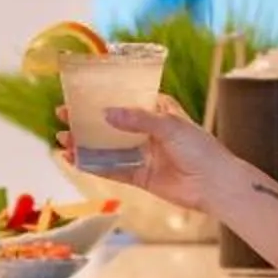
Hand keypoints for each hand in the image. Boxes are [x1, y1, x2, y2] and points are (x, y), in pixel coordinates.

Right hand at [61, 95, 239, 213]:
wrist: (215, 185)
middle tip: (63, 115)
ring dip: (85, 144)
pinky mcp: (140, 176)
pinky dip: (93, 166)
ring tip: (62, 139)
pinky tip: (75, 160)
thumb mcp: (170, 126)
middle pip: (111, 124)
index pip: (126, 99)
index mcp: (158, 112)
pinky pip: (112, 169)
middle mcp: (147, 131)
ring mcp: (142, 154)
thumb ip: (138, 120)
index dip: (103, 97)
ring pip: (107, 147)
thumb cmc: (200, 149)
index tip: (80, 92)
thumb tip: (106, 114)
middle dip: (87, 121)